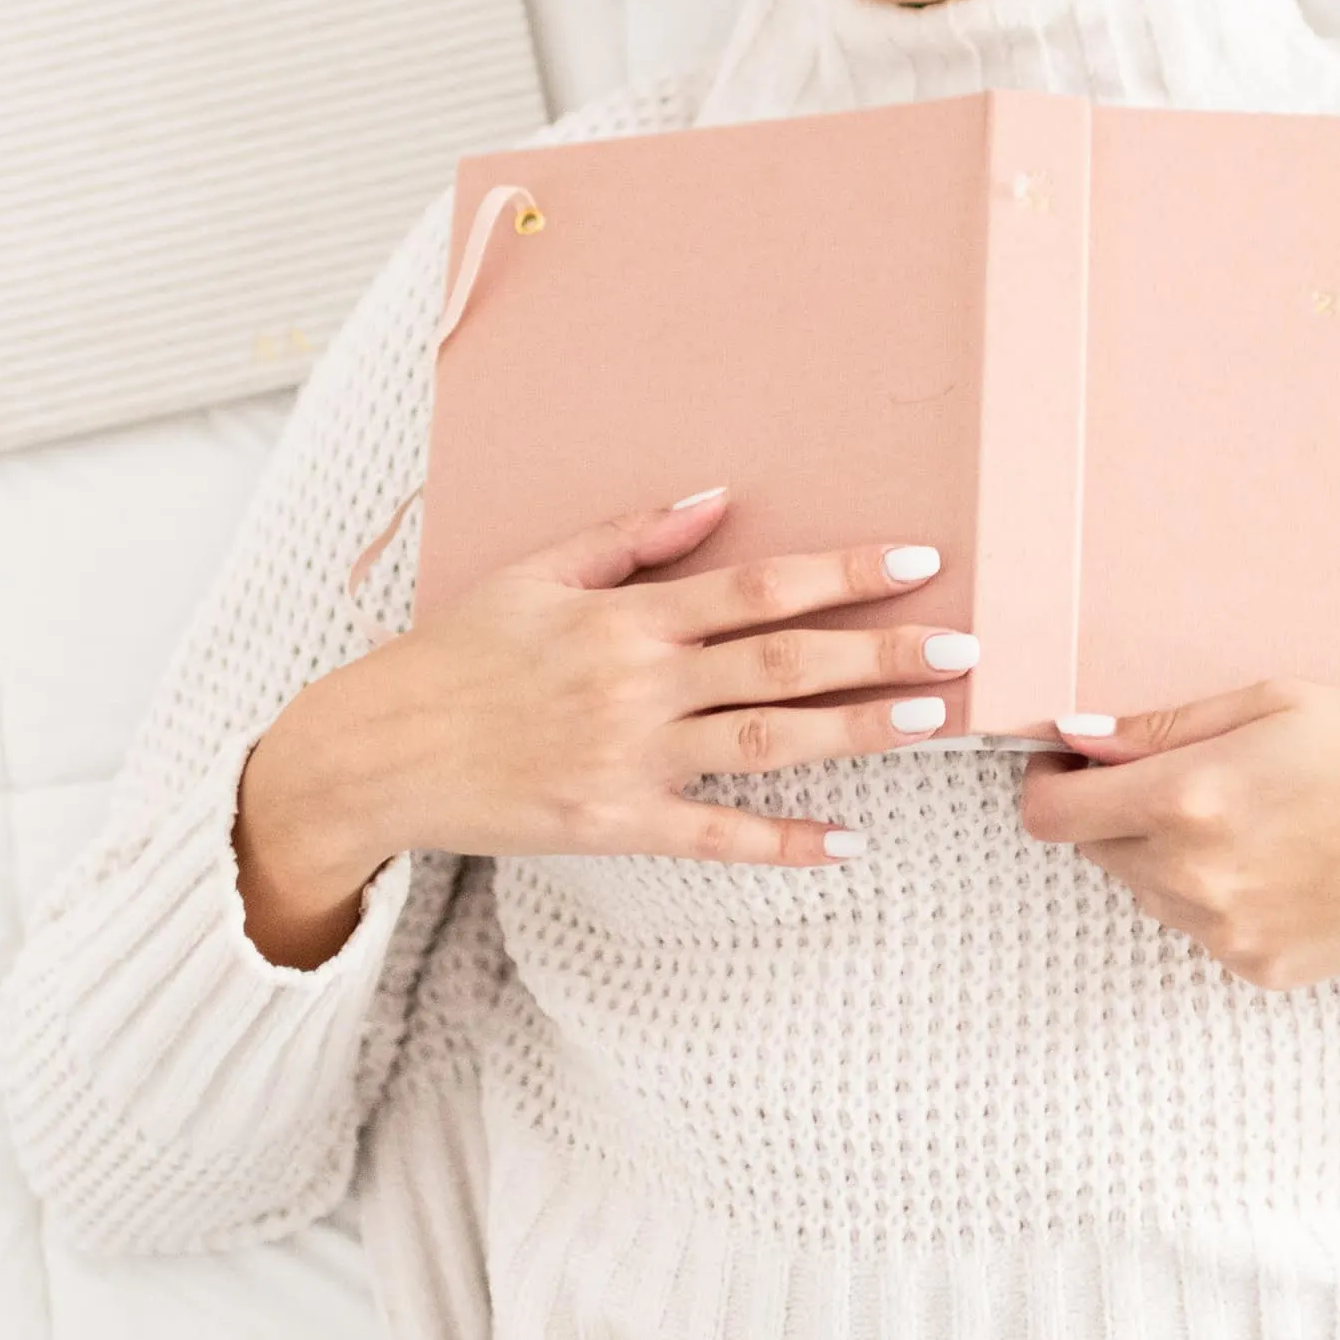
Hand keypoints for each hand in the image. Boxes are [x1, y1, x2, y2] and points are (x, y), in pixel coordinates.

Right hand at [234, 487, 968, 964]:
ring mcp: (628, 759)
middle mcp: (636, 684)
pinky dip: (782, 843)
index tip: (917, 561)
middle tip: (963, 646)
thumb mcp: (536, 573)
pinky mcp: (612, 826)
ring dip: (854, 733)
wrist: (376, 752)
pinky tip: (847, 843)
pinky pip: (712, 839)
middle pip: (780, 662)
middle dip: (879, 652)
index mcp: (625, 617)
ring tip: (932, 721)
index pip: (756, 586)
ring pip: (764, 744)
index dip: (842, 573)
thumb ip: (630, 536)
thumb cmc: (458, 654)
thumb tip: (719, 496)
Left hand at [1017, 678, 1339, 1017]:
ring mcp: (1224, 934)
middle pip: (1090, 851)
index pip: (1048, 814)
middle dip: (1113, 811)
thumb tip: (1076, 737)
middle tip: (1185, 773)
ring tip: (1249, 814)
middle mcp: (1192, 879)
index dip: (1047, 780)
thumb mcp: (1274, 702)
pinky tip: (1282, 857)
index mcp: (1185, 801)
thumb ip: (1161, 726)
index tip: (1072, 759)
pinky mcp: (1258, 968)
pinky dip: (1215, 893)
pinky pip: (1199, 925)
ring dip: (1162, 854)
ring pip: (1144, 891)